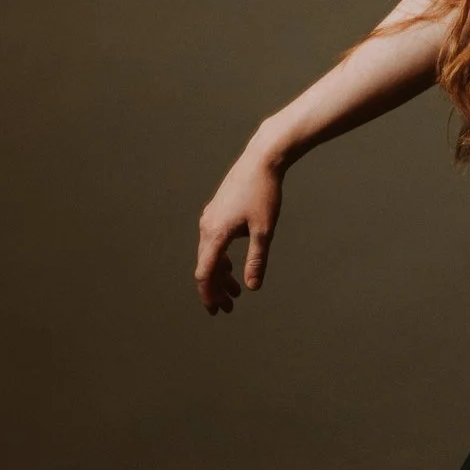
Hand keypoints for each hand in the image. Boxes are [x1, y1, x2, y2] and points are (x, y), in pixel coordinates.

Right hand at [195, 145, 284, 314]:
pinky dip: (221, 258)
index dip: (209, 294)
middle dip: (216, 288)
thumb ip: (256, 259)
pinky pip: (213, 241)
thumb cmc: (264, 193)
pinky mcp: (216, 211)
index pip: (205, 273)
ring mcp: (210, 217)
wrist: (261, 160)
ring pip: (209, 254)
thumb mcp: (264, 230)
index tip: (217, 310)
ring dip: (220, 274)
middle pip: (205, 266)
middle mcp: (207, 227)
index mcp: (215, 234)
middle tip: (228, 308)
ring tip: (235, 291)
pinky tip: (232, 266)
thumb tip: (252, 286)